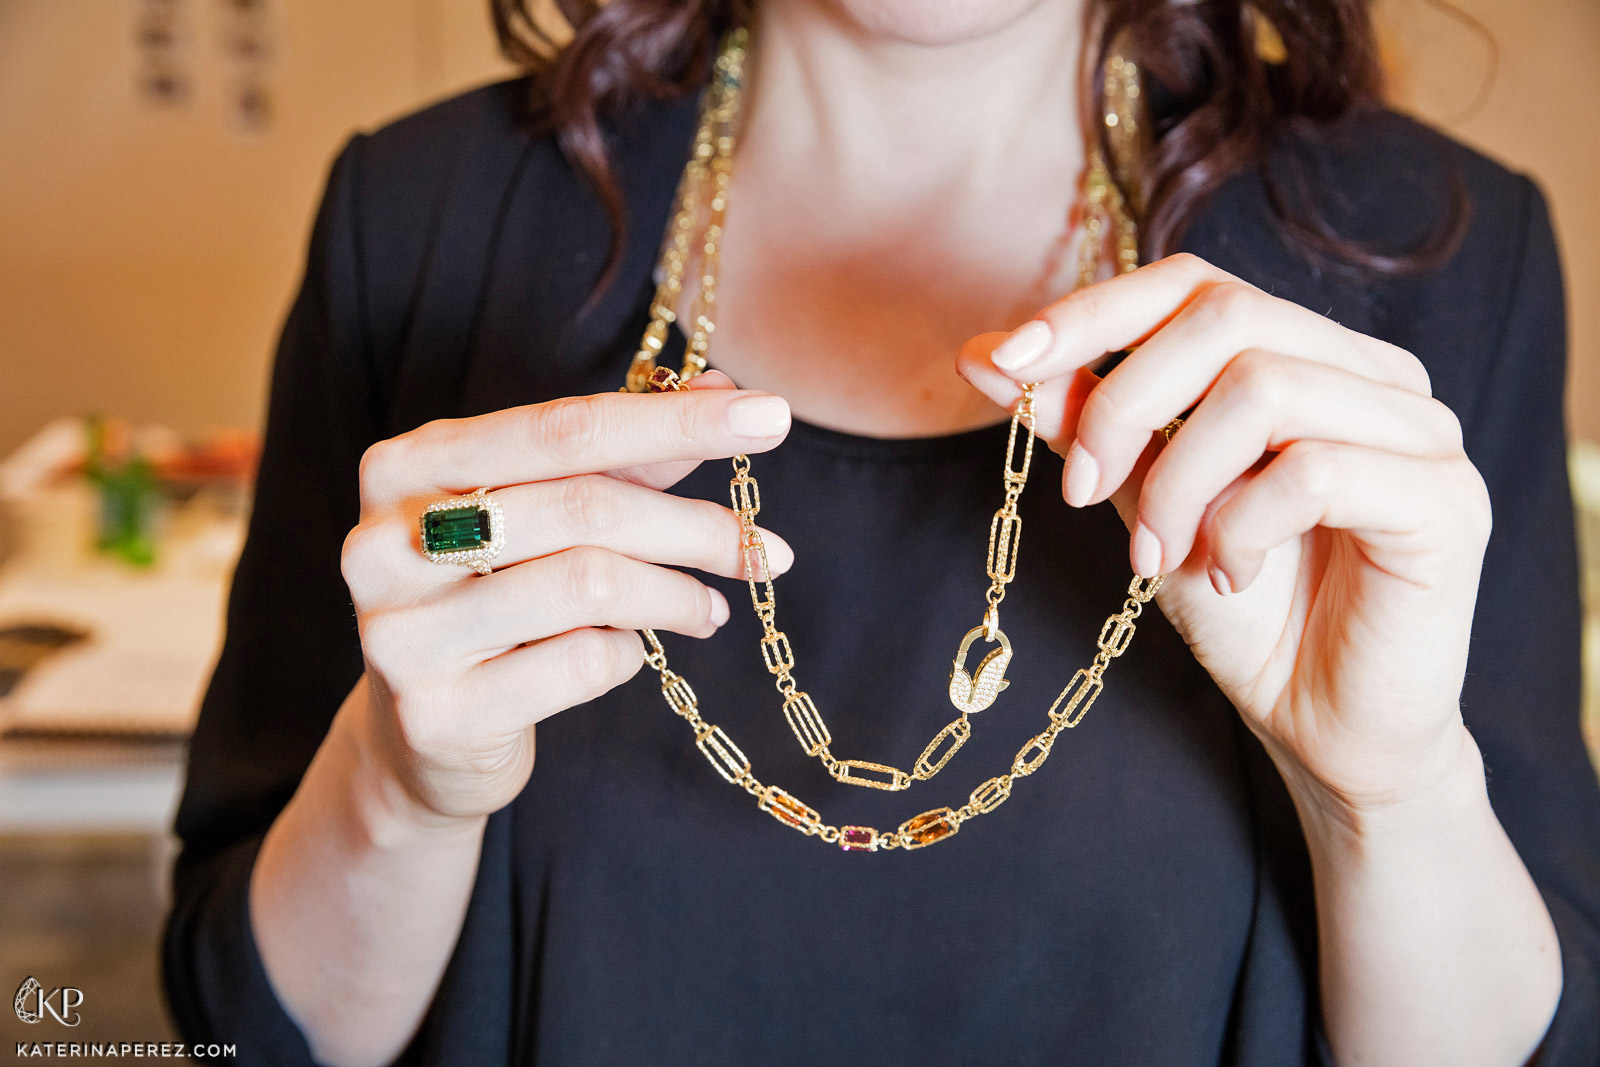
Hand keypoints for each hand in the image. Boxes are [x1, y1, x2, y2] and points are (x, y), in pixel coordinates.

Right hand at [338, 371, 794, 821]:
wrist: (421, 736)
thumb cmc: (491, 599)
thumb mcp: (544, 515)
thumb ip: (623, 455)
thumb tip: (721, 388)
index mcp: (407, 467)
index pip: (564, 427)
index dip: (675, 421)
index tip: (770, 417)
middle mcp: (385, 543)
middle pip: (583, 507)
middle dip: (694, 527)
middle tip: (767, 552)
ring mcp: (402, 634)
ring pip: (589, 586)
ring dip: (675, 596)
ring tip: (711, 609)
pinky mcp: (438, 714)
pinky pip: (580, 666)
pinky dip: (628, 654)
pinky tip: (630, 654)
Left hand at [958, 254, 1492, 817]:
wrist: (1325, 726)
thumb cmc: (1246, 610)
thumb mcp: (1145, 500)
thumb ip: (1085, 421)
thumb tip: (983, 353)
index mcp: (1310, 355)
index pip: (1197, 282)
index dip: (1096, 311)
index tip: (1008, 364)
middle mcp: (1376, 374)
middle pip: (1228, 317)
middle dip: (1125, 402)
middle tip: (1081, 493)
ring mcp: (1422, 432)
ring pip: (1265, 389)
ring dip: (1178, 481)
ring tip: (1157, 557)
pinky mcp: (1445, 502)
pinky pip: (1315, 472)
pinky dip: (1241, 526)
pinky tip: (1231, 576)